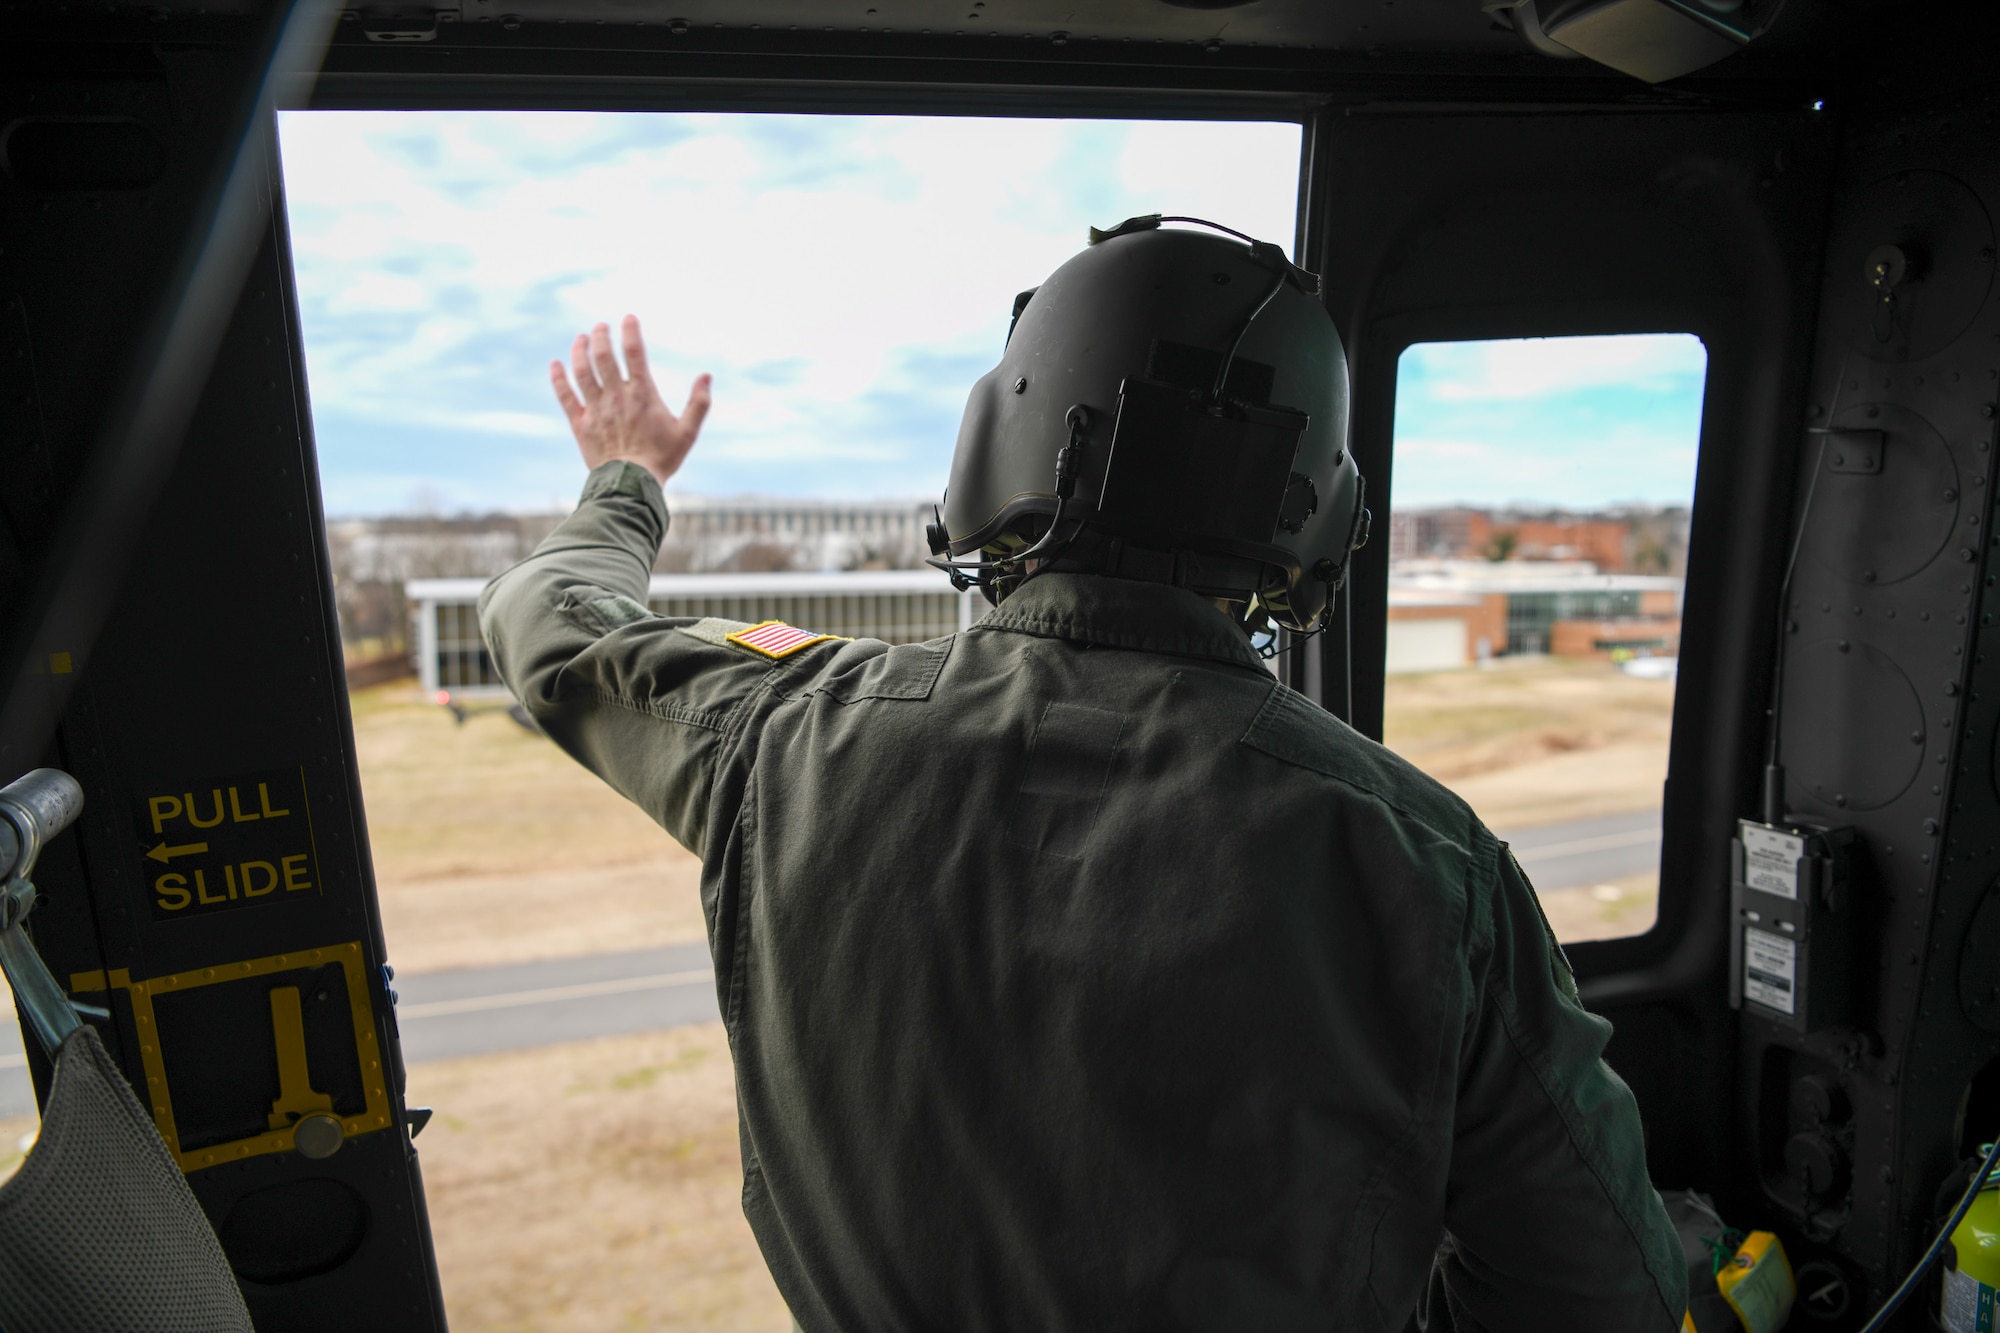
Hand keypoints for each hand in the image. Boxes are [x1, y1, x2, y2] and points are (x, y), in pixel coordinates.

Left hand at [550, 315, 710, 485]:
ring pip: (582, 371)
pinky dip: (559, 378)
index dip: (631, 331)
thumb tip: (706, 376)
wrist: (631, 484)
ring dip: (580, 350)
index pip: (634, 352)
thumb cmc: (662, 458)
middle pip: (604, 356)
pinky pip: (565, 395)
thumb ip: (699, 403)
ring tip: (581, 338)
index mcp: (643, 394)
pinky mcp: (580, 423)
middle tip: (600, 326)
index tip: (628, 317)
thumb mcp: (688, 432)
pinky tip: (556, 364)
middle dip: (601, 335)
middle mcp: (616, 396)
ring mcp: (596, 408)